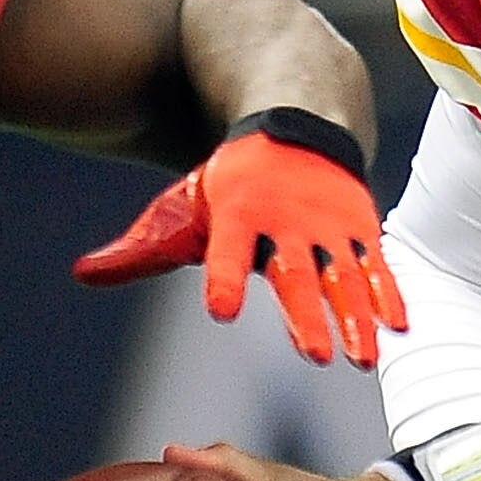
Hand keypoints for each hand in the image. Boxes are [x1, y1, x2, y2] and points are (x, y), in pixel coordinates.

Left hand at [74, 125, 407, 367]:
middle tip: (315, 357)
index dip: (224, 276)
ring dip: (354, 316)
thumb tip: (83, 273)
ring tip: (362, 358)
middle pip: (295, 271)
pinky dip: (387, 292)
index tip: (222, 310)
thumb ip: (140, 249)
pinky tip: (397, 326)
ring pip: (342, 274)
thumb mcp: (183, 207)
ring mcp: (327, 220)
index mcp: (236, 211)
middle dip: (306, 313)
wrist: (296, 122)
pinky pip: (374, 262)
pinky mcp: (358, 223)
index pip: (227, 249)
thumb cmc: (231, 182)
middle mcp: (285, 216)